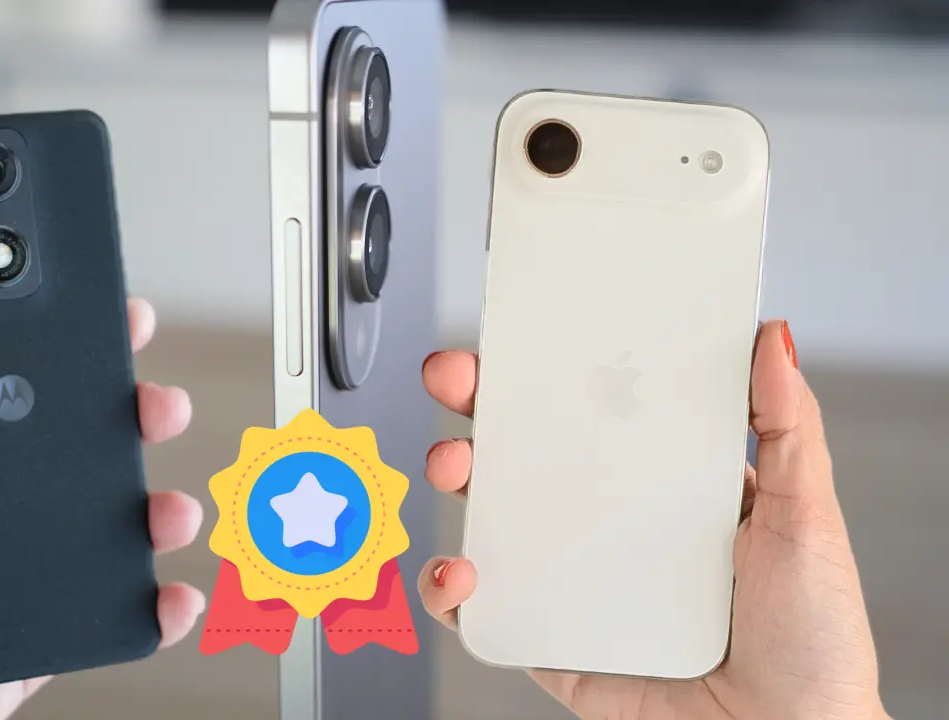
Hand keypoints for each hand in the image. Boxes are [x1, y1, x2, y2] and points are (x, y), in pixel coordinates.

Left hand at [0, 276, 204, 719]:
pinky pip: (116, 607)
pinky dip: (158, 601)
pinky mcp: (45, 626)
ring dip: (160, 506)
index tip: (106, 318)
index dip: (67, 348)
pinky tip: (171, 592)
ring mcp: (23, 565)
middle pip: (81, 444)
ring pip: (113, 521)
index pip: (15, 386)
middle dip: (135, 416)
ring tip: (171, 508)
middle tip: (158, 402)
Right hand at [417, 320, 888, 719]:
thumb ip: (788, 429)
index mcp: (663, 485)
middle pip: (526, 453)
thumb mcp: (805, 519)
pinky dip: (452, 590)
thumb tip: (773, 339)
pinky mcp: (550, 638)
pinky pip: (484, 609)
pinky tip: (464, 573)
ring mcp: (574, 580)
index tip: (518, 339)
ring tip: (455, 468)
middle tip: (457, 380)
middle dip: (477, 408)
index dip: (549, 371)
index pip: (594, 412)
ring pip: (491, 519)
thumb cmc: (811, 641)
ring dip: (454, 482)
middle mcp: (609, 526)